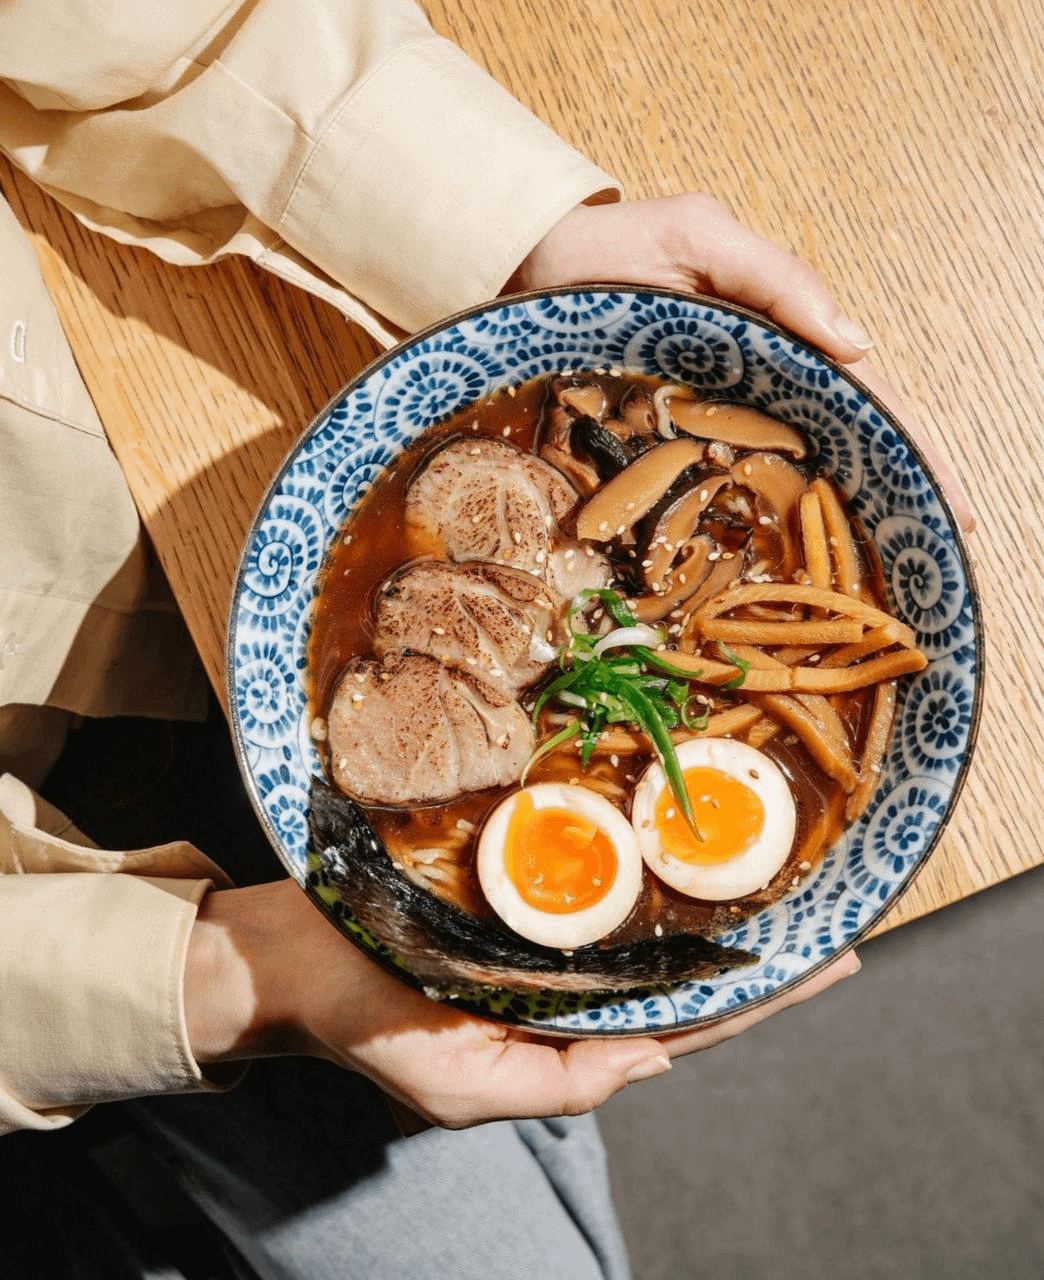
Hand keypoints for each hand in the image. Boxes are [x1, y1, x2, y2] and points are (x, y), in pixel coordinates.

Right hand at [185, 879, 858, 1128]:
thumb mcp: (458, 1087)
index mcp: (562, 1042)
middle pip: (684, 980)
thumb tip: (649, 1058)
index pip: (681, 1028)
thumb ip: (558, 1083)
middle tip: (834, 930)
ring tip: (785, 893)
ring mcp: (551, 943)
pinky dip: (648, 882)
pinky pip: (601, 890)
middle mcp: (569, 992)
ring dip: (715, 918)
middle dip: (760, 962)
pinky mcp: (523, 895)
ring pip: (652, 935)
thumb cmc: (370, 1023)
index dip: (756, 1002)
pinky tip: (686, 858)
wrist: (299, 954)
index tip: (826, 969)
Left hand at [513, 194, 972, 530]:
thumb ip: (776, 280)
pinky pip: (724, 482)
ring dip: (837, 512)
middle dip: (893, 489)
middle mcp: (758, 380)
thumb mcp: (701, 237)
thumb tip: (859, 346)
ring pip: (790, 469)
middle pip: (840, 440)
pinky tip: (786, 555)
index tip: (950, 498)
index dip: (912, 442)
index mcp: (781, 334)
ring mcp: (715, 414)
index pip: (865, 391)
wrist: (535, 268)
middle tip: (937, 546)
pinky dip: (760, 516)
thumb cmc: (615, 248)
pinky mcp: (669, 438)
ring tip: (882, 567)